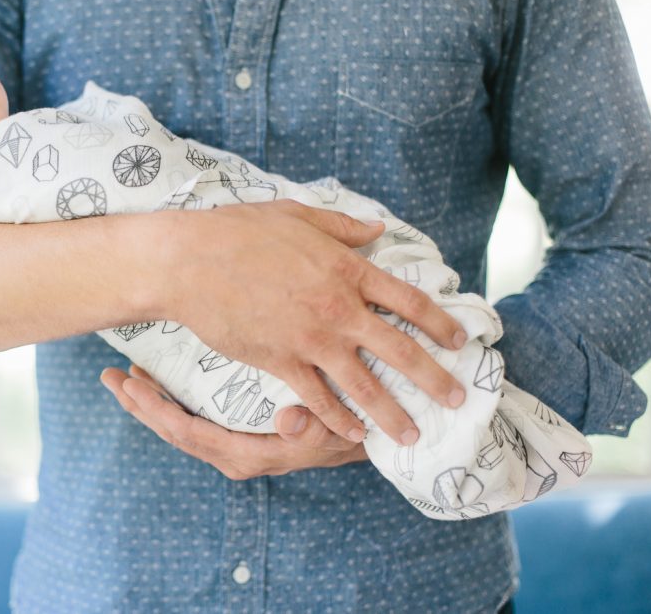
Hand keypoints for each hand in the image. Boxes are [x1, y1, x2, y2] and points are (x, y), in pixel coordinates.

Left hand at [100, 366, 367, 478]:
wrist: (358, 441)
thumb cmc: (343, 433)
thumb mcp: (333, 429)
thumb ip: (310, 427)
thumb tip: (288, 422)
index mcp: (244, 455)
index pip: (186, 433)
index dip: (154, 409)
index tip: (129, 384)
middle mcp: (230, 455)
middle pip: (171, 431)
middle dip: (139, 404)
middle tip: (109, 375)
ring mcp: (229, 446)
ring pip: (177, 426)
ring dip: (149, 402)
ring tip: (123, 375)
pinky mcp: (233, 435)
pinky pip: (191, 420)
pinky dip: (170, 400)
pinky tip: (159, 379)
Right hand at [158, 199, 467, 445]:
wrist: (190, 261)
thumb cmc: (239, 231)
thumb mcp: (297, 215)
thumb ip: (342, 226)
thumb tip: (377, 229)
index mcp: (347, 269)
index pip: (410, 301)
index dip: (441, 323)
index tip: (460, 341)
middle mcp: (339, 309)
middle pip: (401, 351)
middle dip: (434, 380)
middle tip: (458, 400)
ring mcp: (311, 340)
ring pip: (365, 386)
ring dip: (394, 414)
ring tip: (413, 436)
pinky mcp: (280, 361)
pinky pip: (318, 398)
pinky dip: (338, 420)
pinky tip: (353, 434)